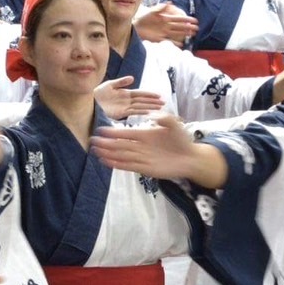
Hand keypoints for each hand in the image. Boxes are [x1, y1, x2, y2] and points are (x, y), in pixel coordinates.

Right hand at [92, 113, 228, 188]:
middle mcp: (140, 146)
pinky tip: (108, 162)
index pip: (125, 133)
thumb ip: (162, 118)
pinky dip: (118, 164)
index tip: (101, 130)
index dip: (113, 132)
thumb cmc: (182, 140)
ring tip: (96, 152)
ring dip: (109, 154)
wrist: (191, 158)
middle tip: (93, 142)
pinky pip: (129, 166)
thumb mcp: (173, 123)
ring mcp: (142, 157)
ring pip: (122, 155)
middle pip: (120, 145)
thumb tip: (150, 116)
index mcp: (145, 134)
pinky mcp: (145, 169)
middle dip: (107, 144)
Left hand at [93, 76, 164, 118]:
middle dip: (153, 102)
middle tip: (164, 103)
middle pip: (143, 101)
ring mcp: (124, 107)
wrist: (90, 101)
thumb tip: (133, 78)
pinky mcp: (120, 114)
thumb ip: (121, 82)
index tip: (159, 95)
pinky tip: (148, 112)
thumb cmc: (99, 92)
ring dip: (150, 107)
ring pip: (140, 107)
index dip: (149, 94)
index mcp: (126, 93)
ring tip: (160, 108)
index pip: (140, 93)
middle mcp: (127, 101)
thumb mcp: (110, 84)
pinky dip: (141, 112)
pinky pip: (133, 112)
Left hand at [135, 2, 198, 43]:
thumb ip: (161, 8)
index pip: (178, 19)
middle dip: (188, 27)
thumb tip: (169, 2)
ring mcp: (164, 32)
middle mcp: (166, 26)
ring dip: (184, 34)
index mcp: (165, 19)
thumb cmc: (144, 18)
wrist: (136, 26)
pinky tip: (181, 45)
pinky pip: (169, 41)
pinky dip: (175, 43)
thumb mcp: (152, 11)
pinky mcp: (159, 39)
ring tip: (192, 35)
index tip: (195, 20)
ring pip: (177, 33)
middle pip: (180, 27)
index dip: (187, 20)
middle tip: (197, 29)